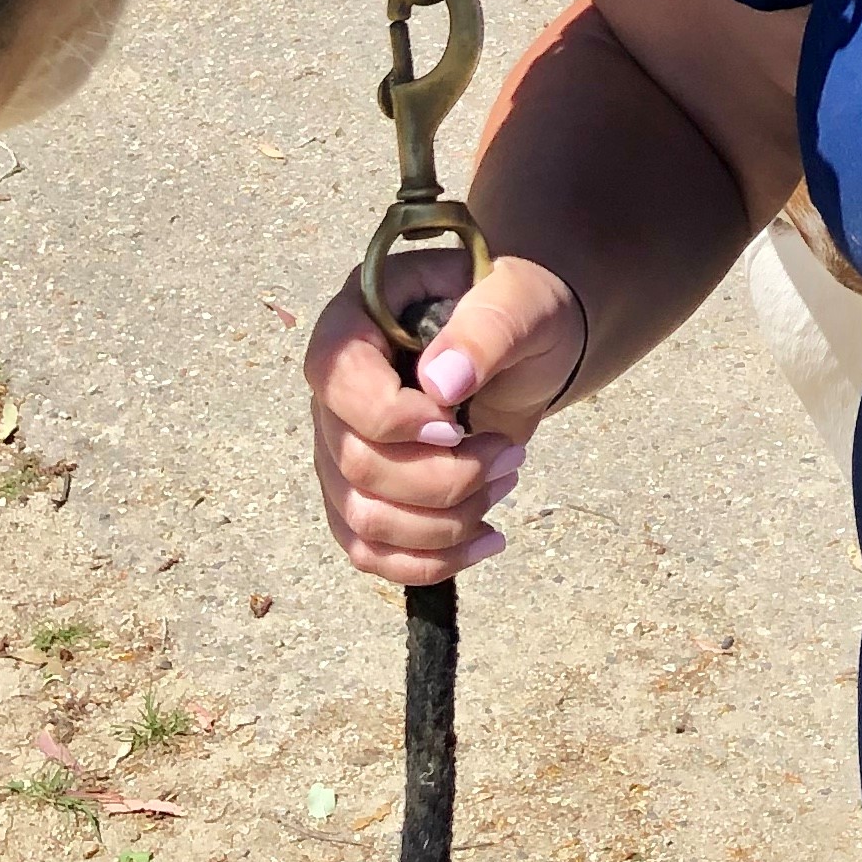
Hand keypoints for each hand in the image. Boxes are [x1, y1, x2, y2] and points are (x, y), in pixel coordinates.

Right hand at [302, 252, 586, 586]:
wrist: (527, 346)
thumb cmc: (519, 309)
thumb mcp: (521, 300)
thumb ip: (486, 328)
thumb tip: (442, 384)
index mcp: (356, 321)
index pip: (339, 380)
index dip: (393, 418)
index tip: (457, 427)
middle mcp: (334, 389)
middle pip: (357, 464)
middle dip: (444, 479)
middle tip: (511, 456)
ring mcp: (340, 447)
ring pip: (364, 518)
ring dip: (445, 522)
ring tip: (505, 482)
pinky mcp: (360, 495)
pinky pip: (370, 551)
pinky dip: (430, 561)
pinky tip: (486, 541)